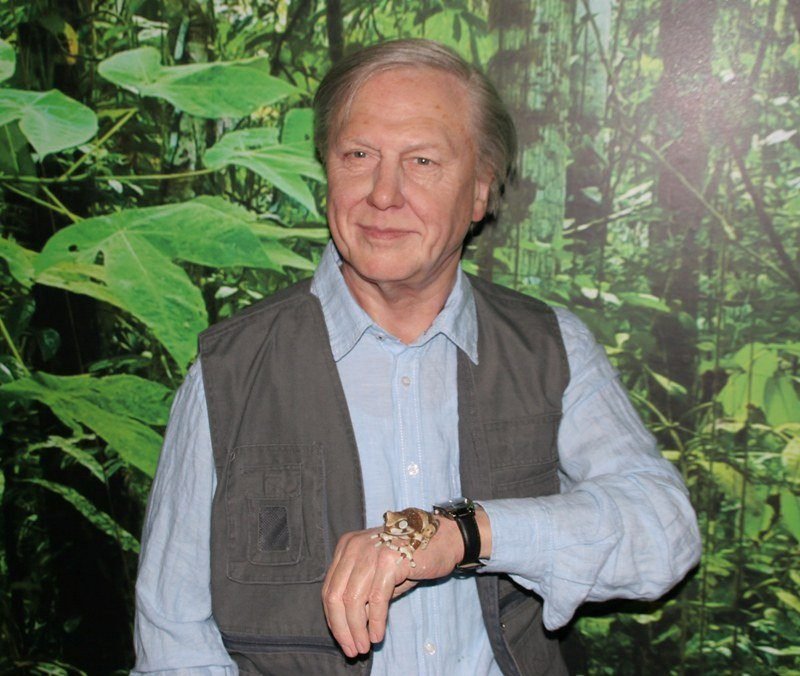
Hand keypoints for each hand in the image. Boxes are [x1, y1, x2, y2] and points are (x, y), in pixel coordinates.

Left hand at [321, 519, 462, 656]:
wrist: (444, 539)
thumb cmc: (412, 558)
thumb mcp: (380, 574)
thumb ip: (362, 594)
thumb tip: (349, 629)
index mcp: (346, 547)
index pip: (330, 588)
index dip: (333, 619)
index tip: (343, 640)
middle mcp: (354, 546)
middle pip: (336, 595)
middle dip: (342, 628)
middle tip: (352, 650)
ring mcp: (371, 551)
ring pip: (353, 599)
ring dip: (357, 629)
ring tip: (364, 647)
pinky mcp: (389, 560)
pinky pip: (376, 599)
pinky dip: (375, 621)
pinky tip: (377, 636)